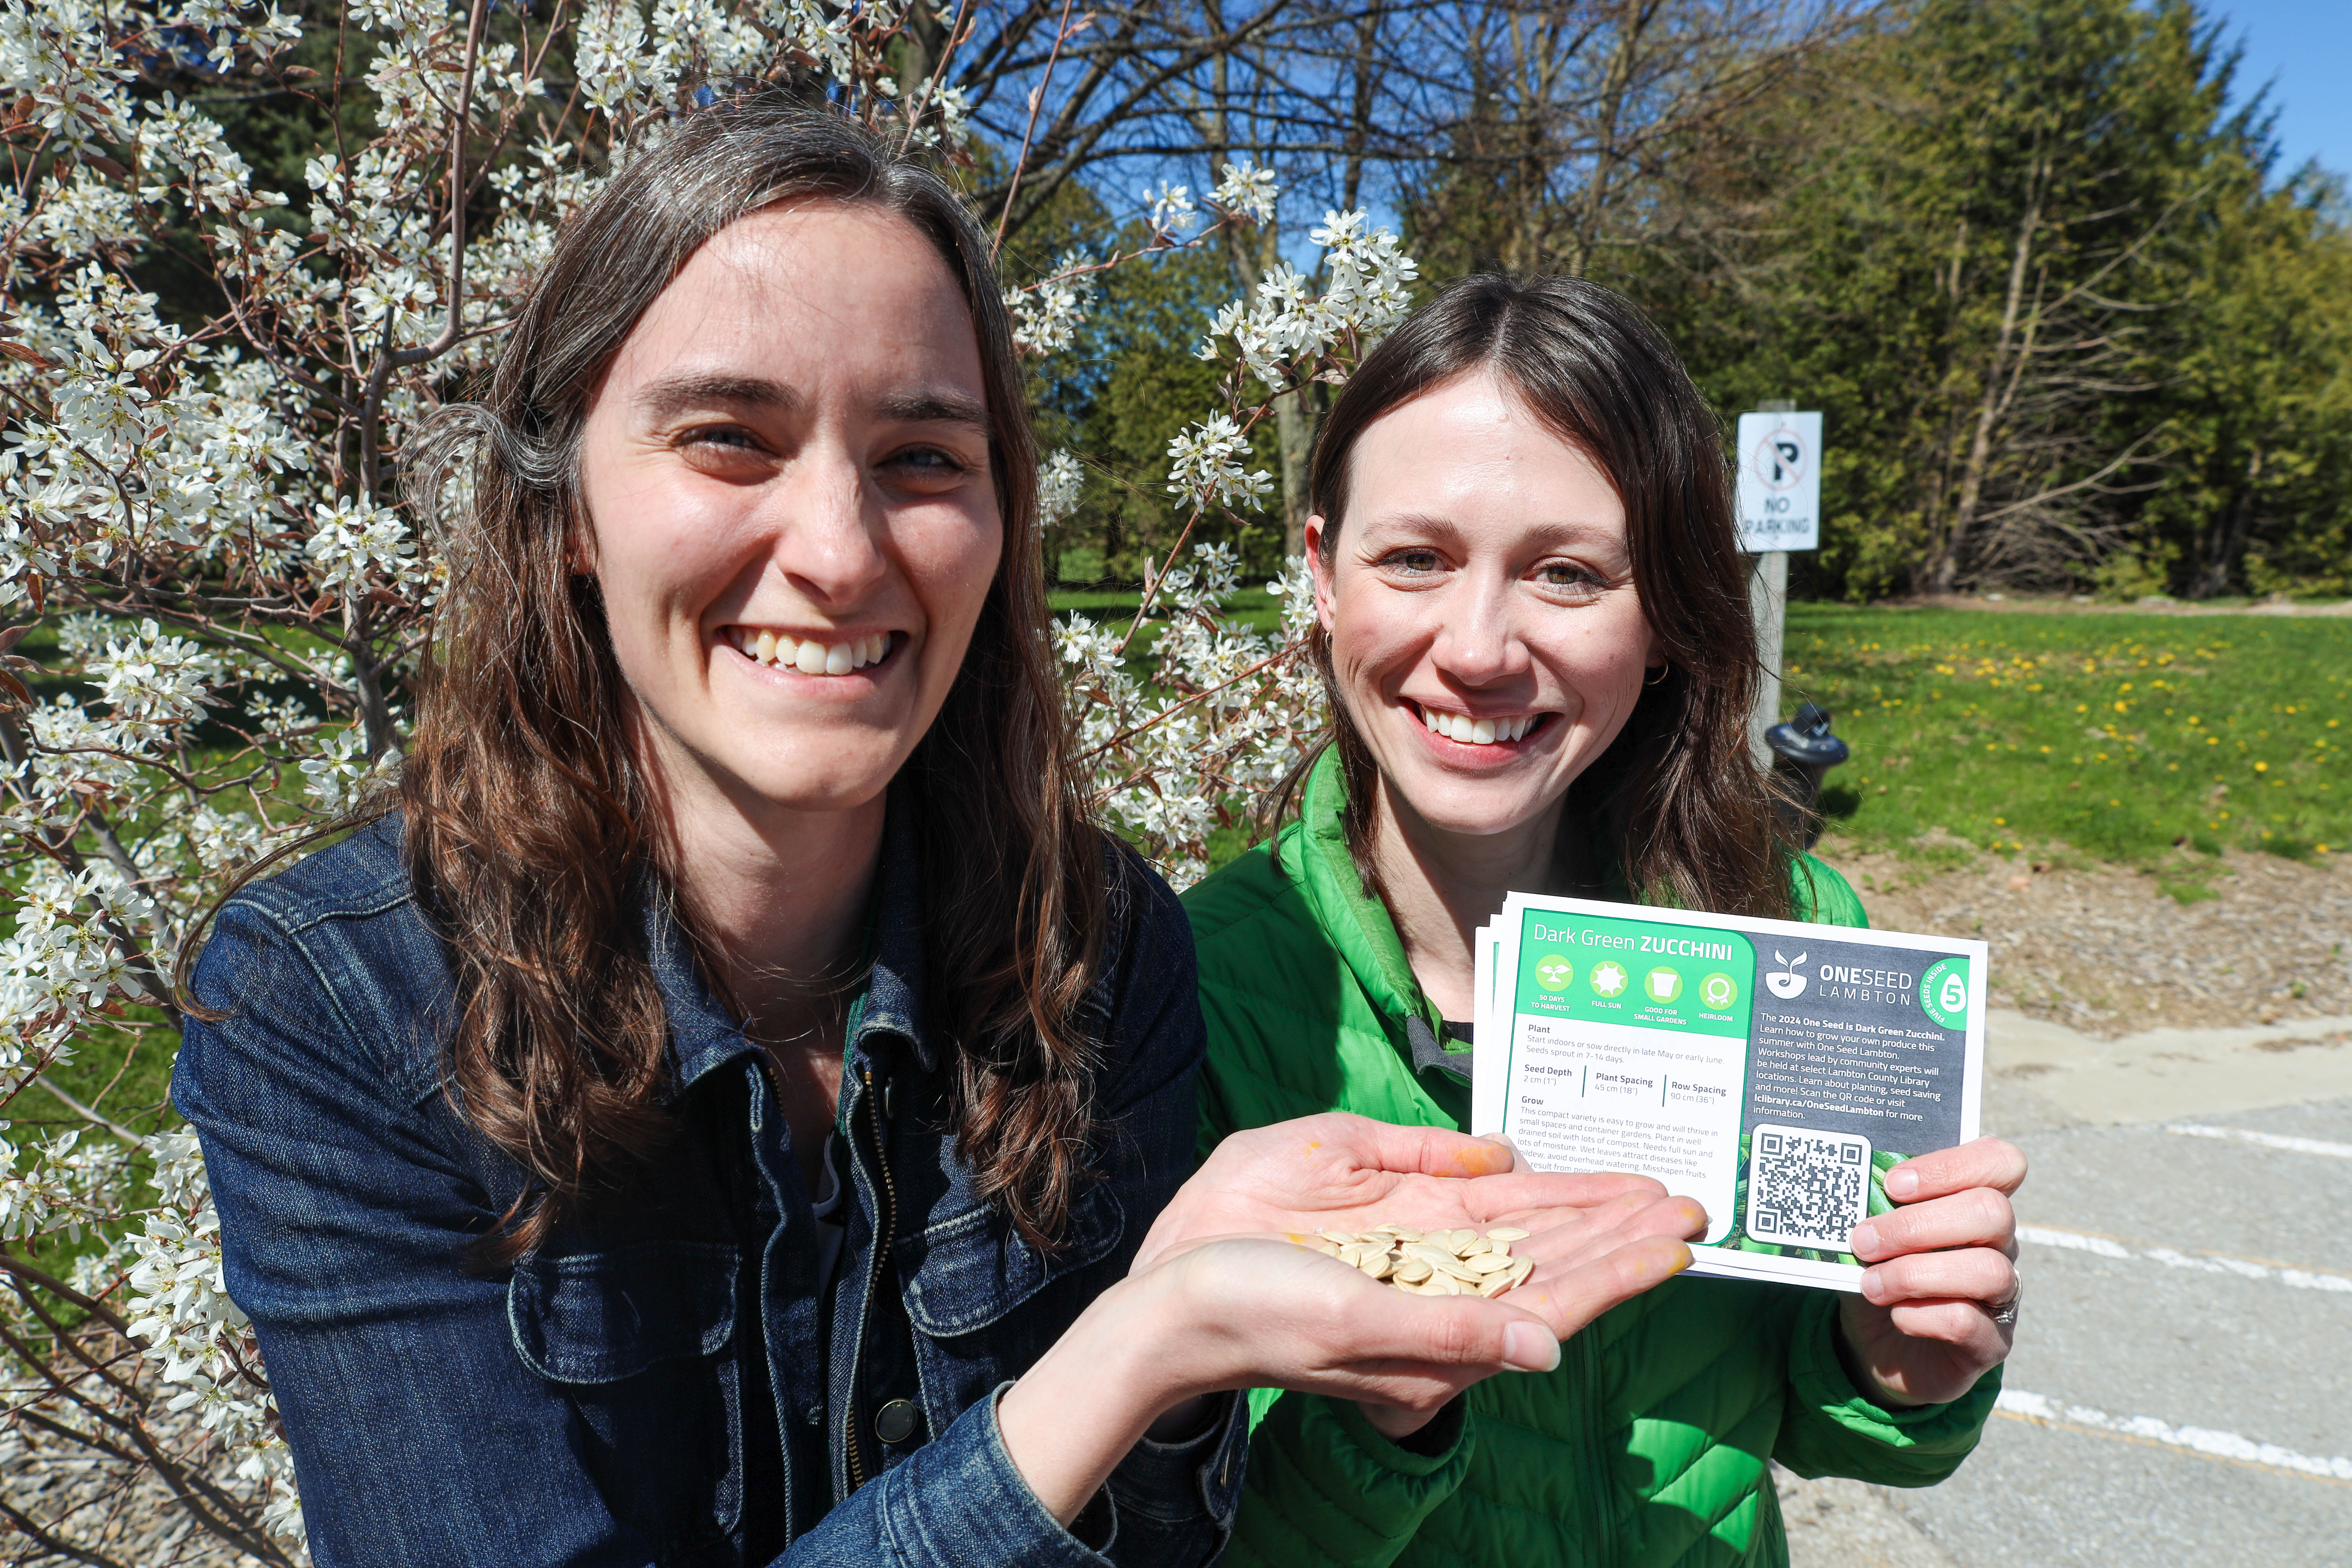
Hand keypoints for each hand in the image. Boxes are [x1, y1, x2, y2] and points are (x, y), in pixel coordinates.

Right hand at [1137, 1113, 1704, 1435]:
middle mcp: (1438, 1319)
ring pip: (1524, 1253)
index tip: (1678, 1240)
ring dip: (1585, 1222)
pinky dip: (1526, 1216)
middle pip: (1553, 1272)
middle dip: (1620, 1238)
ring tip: (1643, 1199)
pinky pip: (1478, 1240)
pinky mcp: (1390, 1266)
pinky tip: (1553, 1200)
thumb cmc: (1253, 1317)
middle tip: (1689, 1206)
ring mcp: (1416, 1291)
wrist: (1175, 1313)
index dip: (1619, 1269)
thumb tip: (1546, 1350)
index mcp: (1438, 1346)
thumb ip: (1451, 1337)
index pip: (1553, 1301)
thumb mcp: (1350, 1324)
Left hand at [1839, 1137, 2027, 1406]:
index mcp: (1973, 1204)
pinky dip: (1922, 1315)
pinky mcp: (1991, 1342)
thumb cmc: (1879, 1274)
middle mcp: (2000, 1245)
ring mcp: (2001, 1295)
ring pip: (1987, 1269)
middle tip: (1864, 1241)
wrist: (1879, 1346)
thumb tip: (1848, 1187)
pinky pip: (1969, 1321)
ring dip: (1914, 1273)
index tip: (1894, 1184)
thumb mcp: (1871, 1235)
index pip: (2001, 1162)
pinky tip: (1896, 1314)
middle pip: (1993, 1213)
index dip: (1953, 1166)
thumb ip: (1870, 1207)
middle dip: (1916, 1225)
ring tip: (1871, 1284)